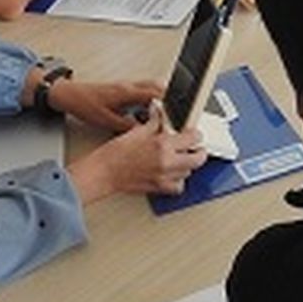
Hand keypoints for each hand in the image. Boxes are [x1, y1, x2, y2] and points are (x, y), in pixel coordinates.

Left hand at [48, 79, 162, 133]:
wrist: (69, 95)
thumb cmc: (83, 104)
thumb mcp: (106, 121)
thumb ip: (126, 126)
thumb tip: (141, 131)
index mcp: (126, 92)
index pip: (155, 93)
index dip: (168, 102)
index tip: (174, 112)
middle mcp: (128, 86)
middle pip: (156, 86)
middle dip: (167, 98)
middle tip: (172, 112)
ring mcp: (125, 85)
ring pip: (149, 86)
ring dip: (157, 98)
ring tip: (159, 113)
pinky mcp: (120, 88)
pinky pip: (141, 90)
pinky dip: (147, 98)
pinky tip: (144, 110)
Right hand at [68, 103, 205, 202]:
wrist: (103, 172)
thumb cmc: (114, 154)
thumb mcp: (136, 131)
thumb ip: (154, 122)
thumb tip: (159, 113)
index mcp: (162, 144)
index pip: (193, 138)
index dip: (195, 134)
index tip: (193, 134)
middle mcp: (166, 162)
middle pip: (198, 159)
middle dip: (199, 152)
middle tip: (195, 148)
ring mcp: (163, 177)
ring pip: (189, 172)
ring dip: (187, 165)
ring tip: (180, 159)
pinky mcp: (158, 188)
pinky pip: (178, 187)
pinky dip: (178, 181)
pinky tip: (172, 174)